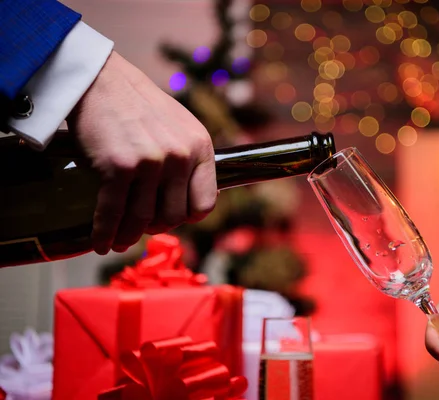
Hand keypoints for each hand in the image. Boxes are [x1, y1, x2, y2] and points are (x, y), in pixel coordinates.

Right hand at [66, 51, 216, 254]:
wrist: (103, 81)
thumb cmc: (140, 106)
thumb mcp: (181, 127)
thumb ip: (190, 159)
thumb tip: (191, 199)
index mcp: (200, 147)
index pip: (205, 204)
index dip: (188, 218)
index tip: (173, 219)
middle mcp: (179, 156)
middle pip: (173, 217)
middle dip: (156, 228)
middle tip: (140, 227)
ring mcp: (150, 163)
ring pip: (143, 220)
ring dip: (128, 237)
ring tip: (120, 241)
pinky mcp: (118, 167)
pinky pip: (113, 214)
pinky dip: (105, 234)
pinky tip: (101, 243)